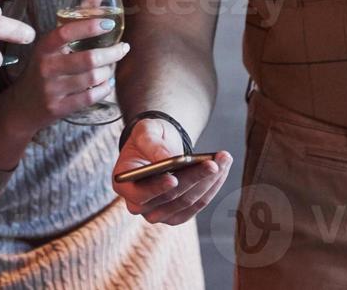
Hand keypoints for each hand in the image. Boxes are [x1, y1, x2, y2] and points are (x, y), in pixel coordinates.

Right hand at [2, 17, 129, 133]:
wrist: (21, 107)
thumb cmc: (41, 69)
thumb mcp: (50, 46)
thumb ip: (75, 20)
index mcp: (44, 48)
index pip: (65, 32)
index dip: (88, 26)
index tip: (109, 23)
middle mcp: (46, 67)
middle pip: (87, 59)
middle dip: (111, 53)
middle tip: (123, 47)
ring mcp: (52, 89)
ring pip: (92, 78)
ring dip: (108, 71)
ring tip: (112, 66)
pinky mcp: (59, 108)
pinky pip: (90, 97)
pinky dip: (104, 89)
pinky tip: (107, 83)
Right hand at [112, 117, 231, 225]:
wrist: (157, 146)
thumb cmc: (147, 137)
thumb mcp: (145, 131)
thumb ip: (152, 143)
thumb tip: (167, 159)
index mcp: (123, 184)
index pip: (139, 194)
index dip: (156, 188)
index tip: (173, 179)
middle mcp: (138, 205)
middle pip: (170, 198)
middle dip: (194, 178)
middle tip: (213, 163)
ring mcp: (159, 213)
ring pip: (188, 202)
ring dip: (208, 182)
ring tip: (223, 159)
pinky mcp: (177, 215)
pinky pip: (197, 205)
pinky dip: (212, 187)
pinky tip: (222, 169)